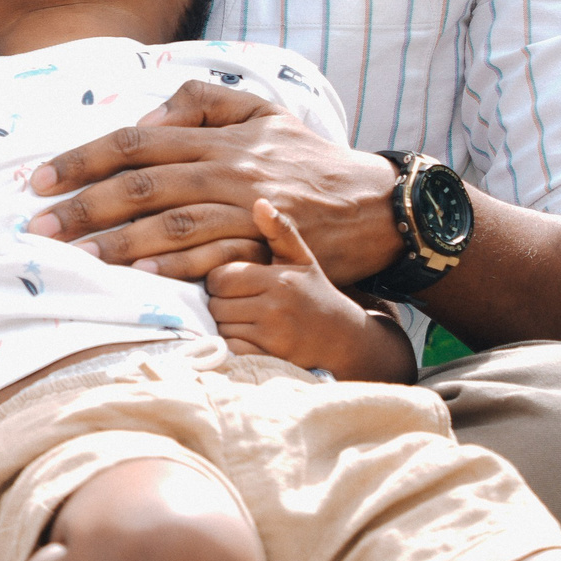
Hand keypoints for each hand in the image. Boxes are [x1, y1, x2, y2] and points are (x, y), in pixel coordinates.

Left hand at [25, 81, 403, 284]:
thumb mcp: (259, 110)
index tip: (40, 180)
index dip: (83, 159)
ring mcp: (247, 208)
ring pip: (172, 223)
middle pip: (143, 185)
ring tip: (76, 255)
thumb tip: (145, 116)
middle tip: (39, 226)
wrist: (375, 204)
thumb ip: (200, 102)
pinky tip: (138, 275)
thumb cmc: (305, 157)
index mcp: (216, 136)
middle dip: (85, 206)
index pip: (135, 142)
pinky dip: (174, 266)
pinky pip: (214, 256)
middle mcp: (226, 169)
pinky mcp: (266, 244)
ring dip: (119, 241)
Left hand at [206, 199, 414, 382]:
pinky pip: (230, 348)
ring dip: (225, 324)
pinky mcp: (269, 358)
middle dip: (221, 302)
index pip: (219, 276)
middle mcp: (275, 307)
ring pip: (220, 326)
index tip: (235, 282)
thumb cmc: (315, 293)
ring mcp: (272, 336)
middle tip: (240, 302)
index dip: (221, 279)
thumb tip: (260, 202)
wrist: (345, 339)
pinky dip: (233, 344)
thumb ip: (280, 232)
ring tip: (247, 318)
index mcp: (278, 279)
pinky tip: (250, 336)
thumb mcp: (301, 259)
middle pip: (215, 303)